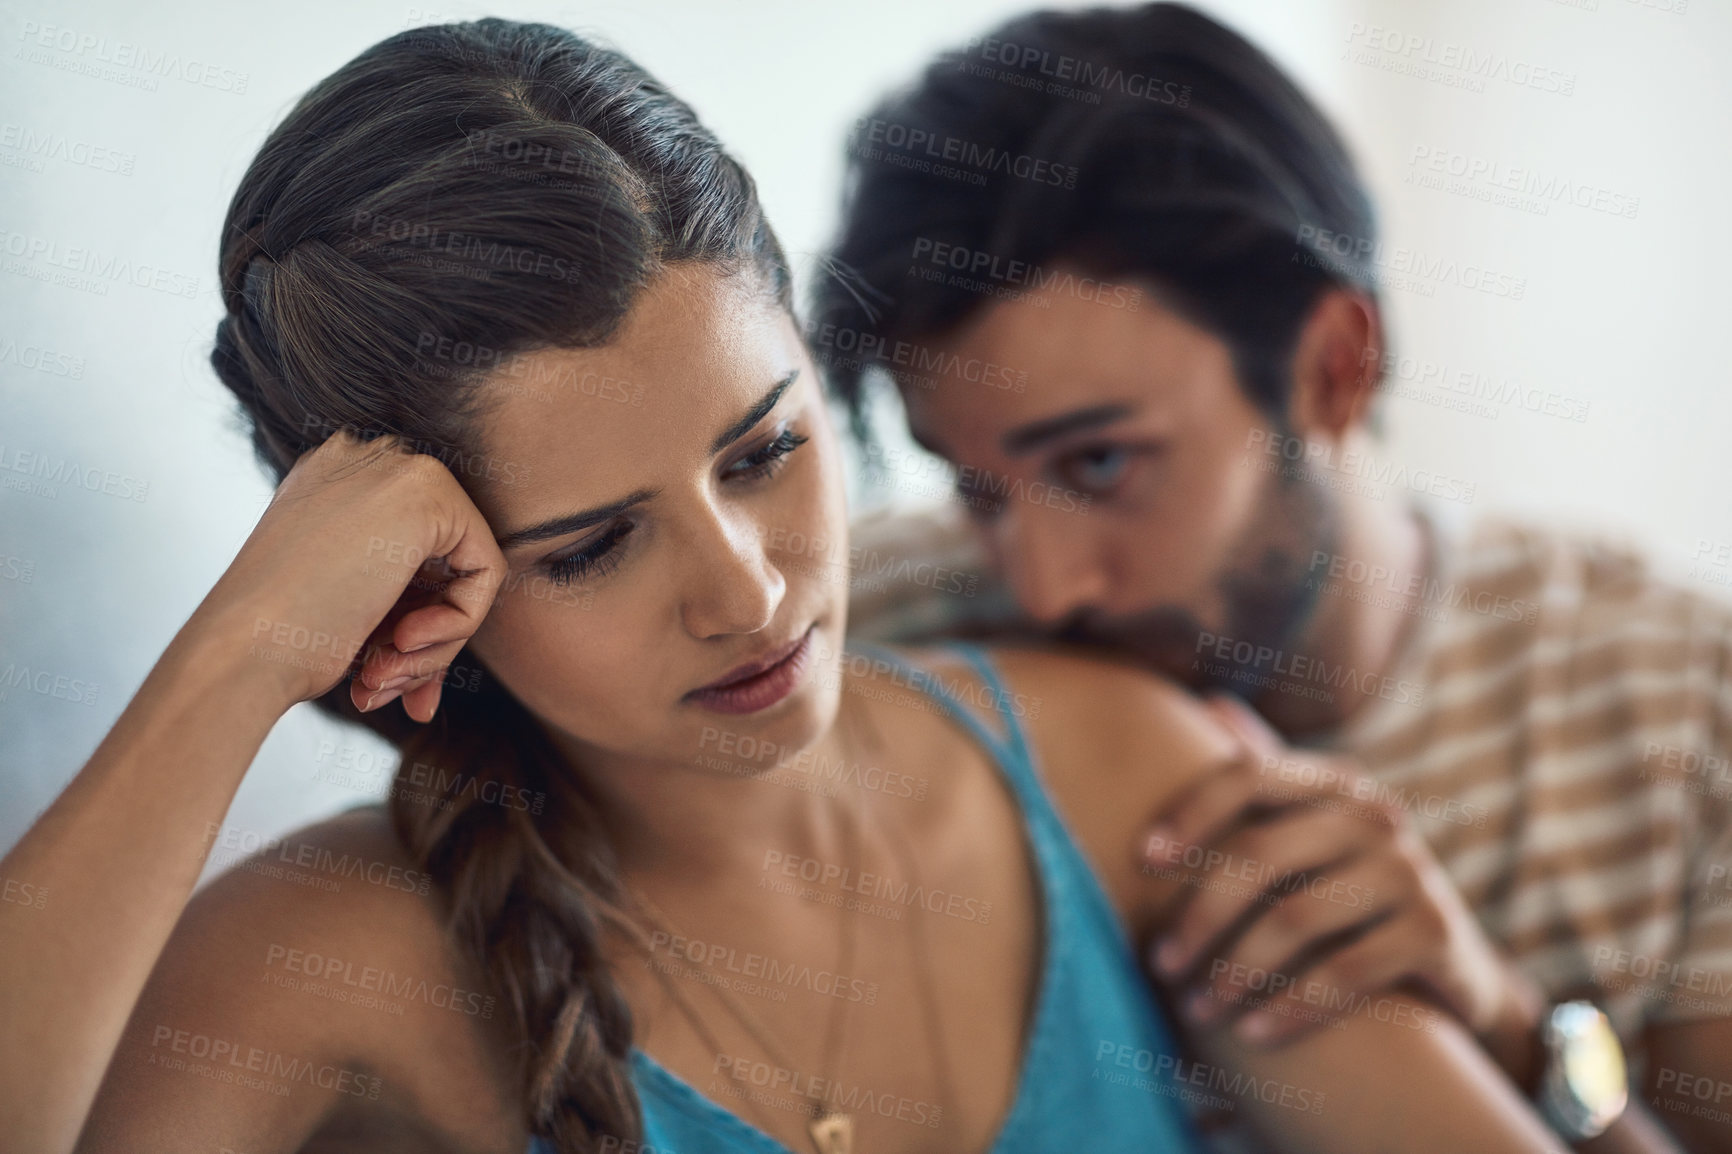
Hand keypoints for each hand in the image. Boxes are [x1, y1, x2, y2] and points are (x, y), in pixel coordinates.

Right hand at [194, 430, 506, 721]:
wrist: (241, 651)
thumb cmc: (275, 643)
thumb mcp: (341, 604)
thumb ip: (395, 600)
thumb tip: (427, 645)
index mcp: (334, 482)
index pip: (412, 555)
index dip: (409, 623)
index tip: (384, 677)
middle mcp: (366, 461)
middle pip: (442, 561)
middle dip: (426, 639)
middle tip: (386, 686)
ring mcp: (396, 468)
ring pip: (465, 570)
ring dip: (435, 643)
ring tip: (383, 678)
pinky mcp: (427, 492)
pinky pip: (485, 571)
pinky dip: (456, 625)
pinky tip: (401, 647)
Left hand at [1141, 695, 1522, 1049]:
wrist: (1444, 962)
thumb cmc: (1343, 888)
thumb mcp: (1308, 830)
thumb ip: (1263, 778)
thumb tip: (1211, 699)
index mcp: (1330, 782)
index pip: (1247, 775)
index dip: (1189, 811)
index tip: (1142, 860)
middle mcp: (1373, 815)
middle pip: (1262, 854)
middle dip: (1200, 915)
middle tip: (1160, 965)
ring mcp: (1410, 871)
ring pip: (1298, 918)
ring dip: (1236, 971)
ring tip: (1198, 1008)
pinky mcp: (1435, 932)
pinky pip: (1346, 972)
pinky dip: (1292, 1007)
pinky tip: (1254, 1035)